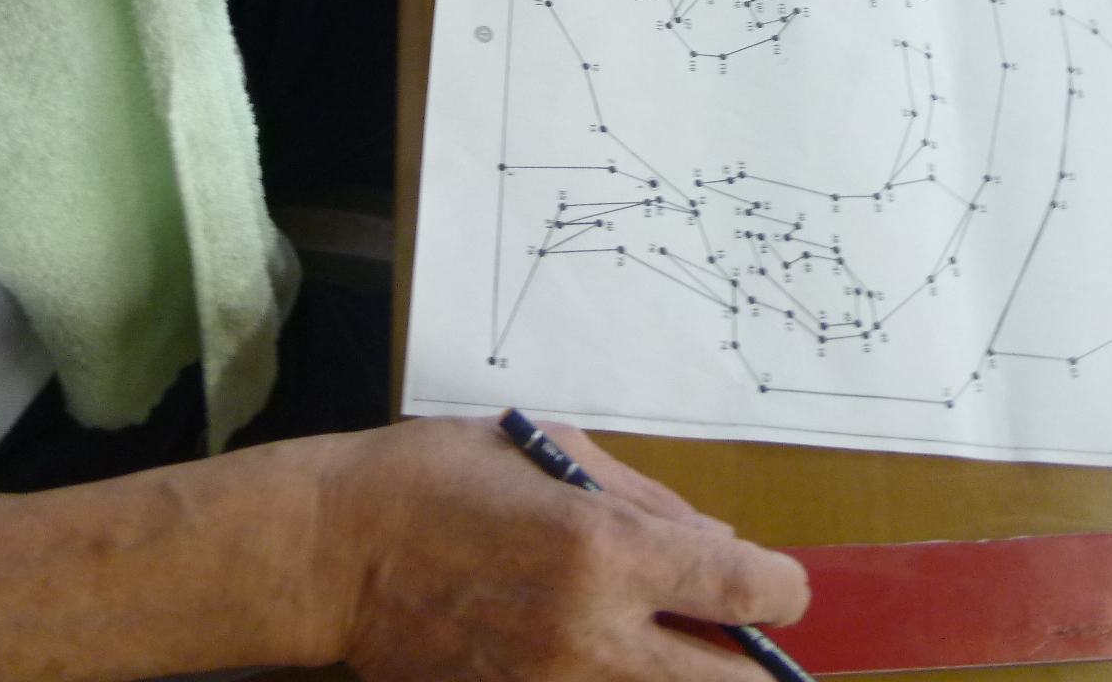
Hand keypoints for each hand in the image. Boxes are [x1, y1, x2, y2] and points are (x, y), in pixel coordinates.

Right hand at [321, 415, 809, 681]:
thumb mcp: (543, 453)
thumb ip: (641, 500)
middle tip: (733, 640)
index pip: (745, 588)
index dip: (783, 588)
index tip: (779, 585)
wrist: (328, 554)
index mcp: (606, 550)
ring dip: (682, 679)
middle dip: (751, 666)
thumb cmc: (431, 479)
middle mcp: (594, 635)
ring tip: (666, 648)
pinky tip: (600, 659)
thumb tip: (715, 544)